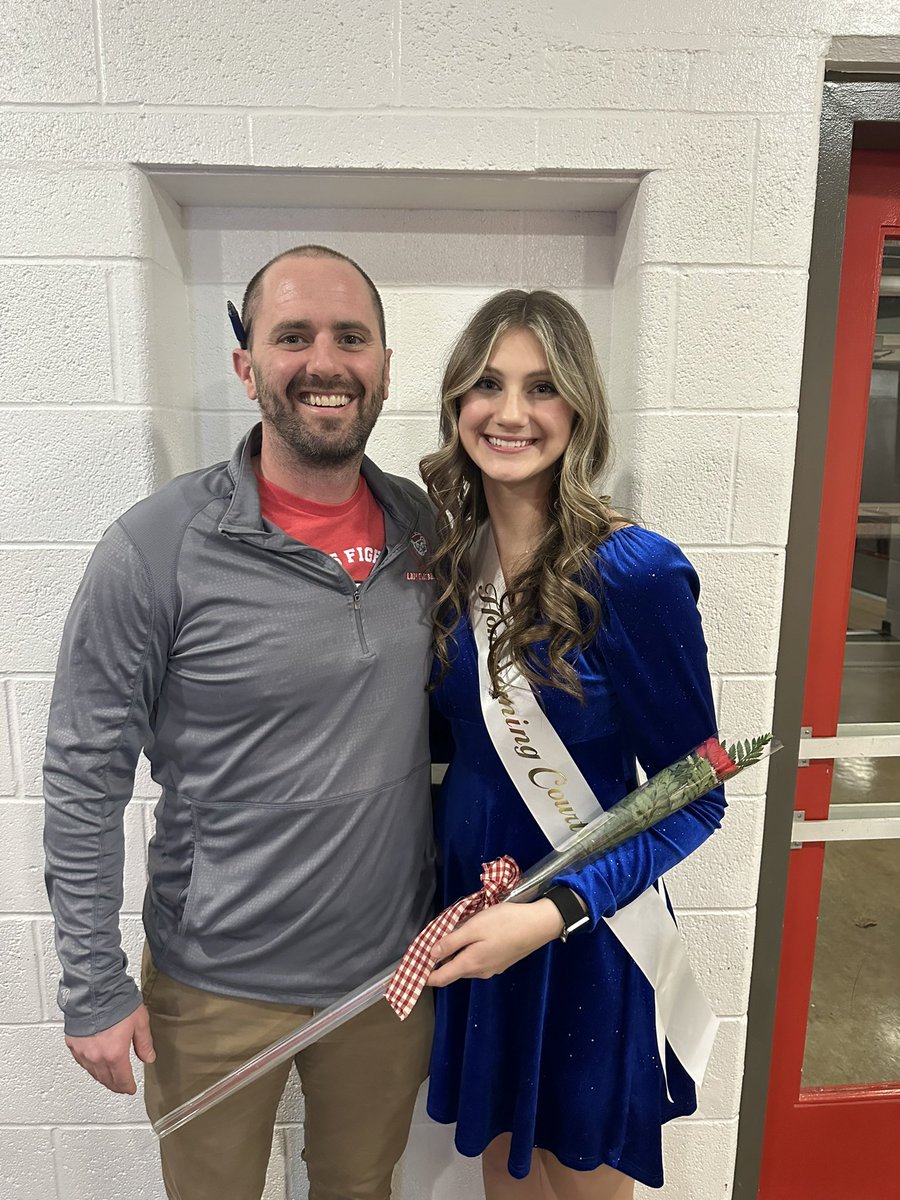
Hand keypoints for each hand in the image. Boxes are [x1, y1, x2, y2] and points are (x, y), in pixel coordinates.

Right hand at [65, 1004, 155, 1094]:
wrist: (94, 989)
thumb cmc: (116, 1001)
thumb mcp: (139, 1022)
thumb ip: (144, 1043)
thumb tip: (148, 1057)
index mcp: (115, 1054)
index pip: (122, 1079)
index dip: (127, 1086)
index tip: (130, 1089)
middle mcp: (96, 1057)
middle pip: (106, 1079)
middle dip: (116, 1085)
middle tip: (121, 1087)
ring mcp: (83, 1051)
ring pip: (93, 1073)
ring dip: (102, 1078)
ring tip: (109, 1078)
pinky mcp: (73, 1043)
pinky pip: (82, 1062)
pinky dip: (90, 1066)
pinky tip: (93, 1064)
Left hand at [427, 899, 564, 986]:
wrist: (539, 925)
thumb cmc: (505, 923)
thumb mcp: (474, 927)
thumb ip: (451, 942)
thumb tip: (430, 955)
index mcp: (470, 964)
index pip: (440, 978)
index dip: (424, 976)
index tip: (410, 970)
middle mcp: (480, 971)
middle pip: (452, 970)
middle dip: (438, 961)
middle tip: (427, 944)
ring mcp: (492, 967)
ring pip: (465, 964)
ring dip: (454, 953)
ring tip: (447, 934)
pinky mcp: (501, 960)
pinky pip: (477, 959)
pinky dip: (467, 951)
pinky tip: (469, 935)